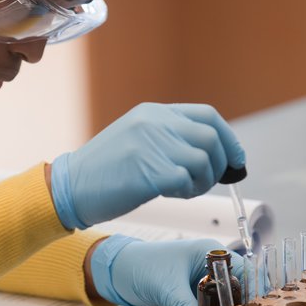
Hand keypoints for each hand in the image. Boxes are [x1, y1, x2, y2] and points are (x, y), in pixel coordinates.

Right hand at [51, 103, 244, 228]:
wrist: (71, 185)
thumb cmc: (103, 168)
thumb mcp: (135, 137)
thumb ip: (168, 136)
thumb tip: (208, 153)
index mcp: (152, 112)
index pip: (206, 115)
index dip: (228, 138)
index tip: (235, 159)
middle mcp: (154, 122)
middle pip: (210, 137)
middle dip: (219, 164)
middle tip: (207, 182)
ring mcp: (150, 144)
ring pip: (202, 160)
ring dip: (202, 181)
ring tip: (183, 189)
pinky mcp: (148, 171)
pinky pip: (186, 180)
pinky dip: (187, 191)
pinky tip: (171, 194)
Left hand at [91, 236, 244, 305]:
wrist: (118, 271)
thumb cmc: (140, 264)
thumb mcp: (167, 287)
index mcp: (208, 251)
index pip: (244, 272)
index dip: (254, 293)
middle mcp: (209, 265)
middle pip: (238, 289)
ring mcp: (202, 281)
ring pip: (226, 302)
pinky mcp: (194, 295)